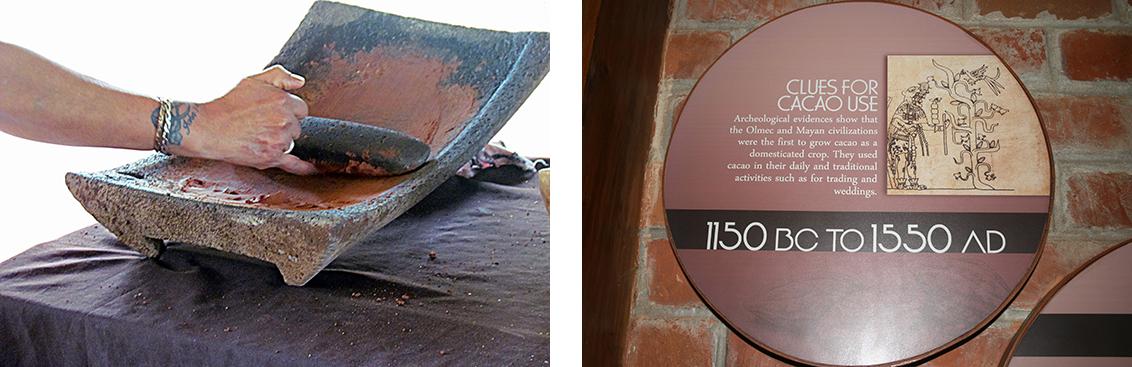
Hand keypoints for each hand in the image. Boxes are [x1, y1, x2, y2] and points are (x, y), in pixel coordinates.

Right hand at [176, 65, 316, 174]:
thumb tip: (300, 82)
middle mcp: (284, 121)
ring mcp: (279, 140)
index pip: (301, 109)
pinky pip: (294, 164)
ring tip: (257, 136)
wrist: (207, 127)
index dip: (289, 110)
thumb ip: (278, 76)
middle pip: (297, 127)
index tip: (274, 113)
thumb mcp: (251, 80)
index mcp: (282, 101)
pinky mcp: (271, 157)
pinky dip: (304, 167)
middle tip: (261, 124)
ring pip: (290, 142)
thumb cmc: (226, 103)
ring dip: (280, 141)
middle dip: (284, 125)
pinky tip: (313, 168)